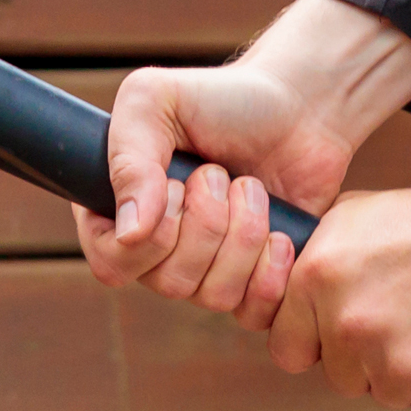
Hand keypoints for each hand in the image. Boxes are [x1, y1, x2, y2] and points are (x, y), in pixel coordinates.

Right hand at [75, 0, 410, 321]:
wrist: (300, 108)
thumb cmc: (223, 98)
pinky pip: (251, 311)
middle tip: (220, 174)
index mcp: (119, 210)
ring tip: (252, 189)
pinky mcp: (252, 282)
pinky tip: (280, 232)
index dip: (149, 235)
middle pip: (165, 283)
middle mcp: (156, 249)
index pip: (110, 262)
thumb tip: (129, 234)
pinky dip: (271, 271)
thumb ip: (129, 160)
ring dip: (242, 235)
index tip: (176, 184)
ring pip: (211, 296)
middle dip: (207, 223)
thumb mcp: (155, 101)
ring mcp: (205, 269)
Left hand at [267, 177, 410, 410]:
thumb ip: (312, 264)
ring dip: (408, 373)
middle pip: (341, 377)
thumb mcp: (352, 219)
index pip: (288, 350)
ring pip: (386, 394)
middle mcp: (350, 325)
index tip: (338, 335)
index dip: (316, 344)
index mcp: (317, 281)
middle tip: (405, 321)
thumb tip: (285, 297)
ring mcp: (398, 360)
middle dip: (366, 359)